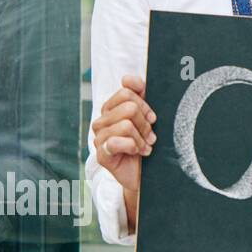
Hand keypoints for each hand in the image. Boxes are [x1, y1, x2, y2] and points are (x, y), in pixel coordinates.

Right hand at [91, 75, 155, 194]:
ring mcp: (99, 138)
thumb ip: (141, 94)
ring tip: (145, 146)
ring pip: (126, 124)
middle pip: (129, 107)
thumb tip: (128, 78)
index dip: (145, 104)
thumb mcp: (148, 116)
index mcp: (111, 109)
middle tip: (150, 136)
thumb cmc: (147, 142)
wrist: (146, 173)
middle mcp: (102, 121)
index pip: (126, 92)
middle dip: (145, 123)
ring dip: (142, 138)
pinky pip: (116, 142)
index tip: (152, 118)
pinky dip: (132, 147)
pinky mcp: (101, 154)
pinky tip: (137, 153)